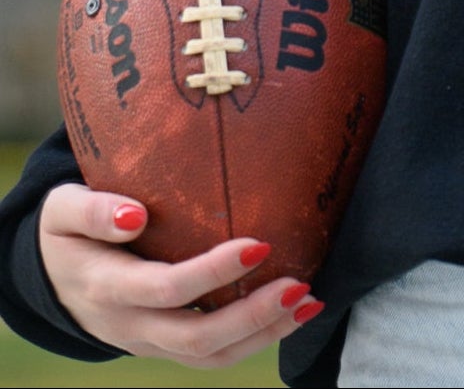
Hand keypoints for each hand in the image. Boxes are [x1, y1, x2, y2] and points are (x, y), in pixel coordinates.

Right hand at [38, 186, 322, 368]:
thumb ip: (92, 210)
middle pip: (195, 336)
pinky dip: (256, 340)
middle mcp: (130, 325)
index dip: (211, 273)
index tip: (258, 244)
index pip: (165, 288)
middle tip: (299, 284)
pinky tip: (293, 312)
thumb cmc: (67, 232)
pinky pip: (212, 357)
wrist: (50, 281)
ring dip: (264, 334)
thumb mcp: (62, 210)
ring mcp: (149, 343)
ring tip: (309, 301)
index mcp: (106, 286)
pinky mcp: (165, 347)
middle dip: (251, 316)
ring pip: (209, 356)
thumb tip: (135, 215)